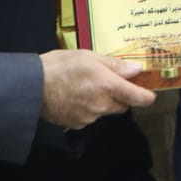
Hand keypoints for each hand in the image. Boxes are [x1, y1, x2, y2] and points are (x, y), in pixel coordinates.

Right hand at [39, 49, 154, 130]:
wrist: (31, 87)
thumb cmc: (59, 66)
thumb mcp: (88, 56)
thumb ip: (114, 65)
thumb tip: (137, 69)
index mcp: (108, 86)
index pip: (139, 98)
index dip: (147, 96)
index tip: (149, 93)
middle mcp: (102, 105)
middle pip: (123, 105)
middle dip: (119, 96)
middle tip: (106, 81)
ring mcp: (90, 117)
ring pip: (105, 111)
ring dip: (101, 102)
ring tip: (83, 87)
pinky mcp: (78, 124)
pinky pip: (90, 117)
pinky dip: (86, 109)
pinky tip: (73, 97)